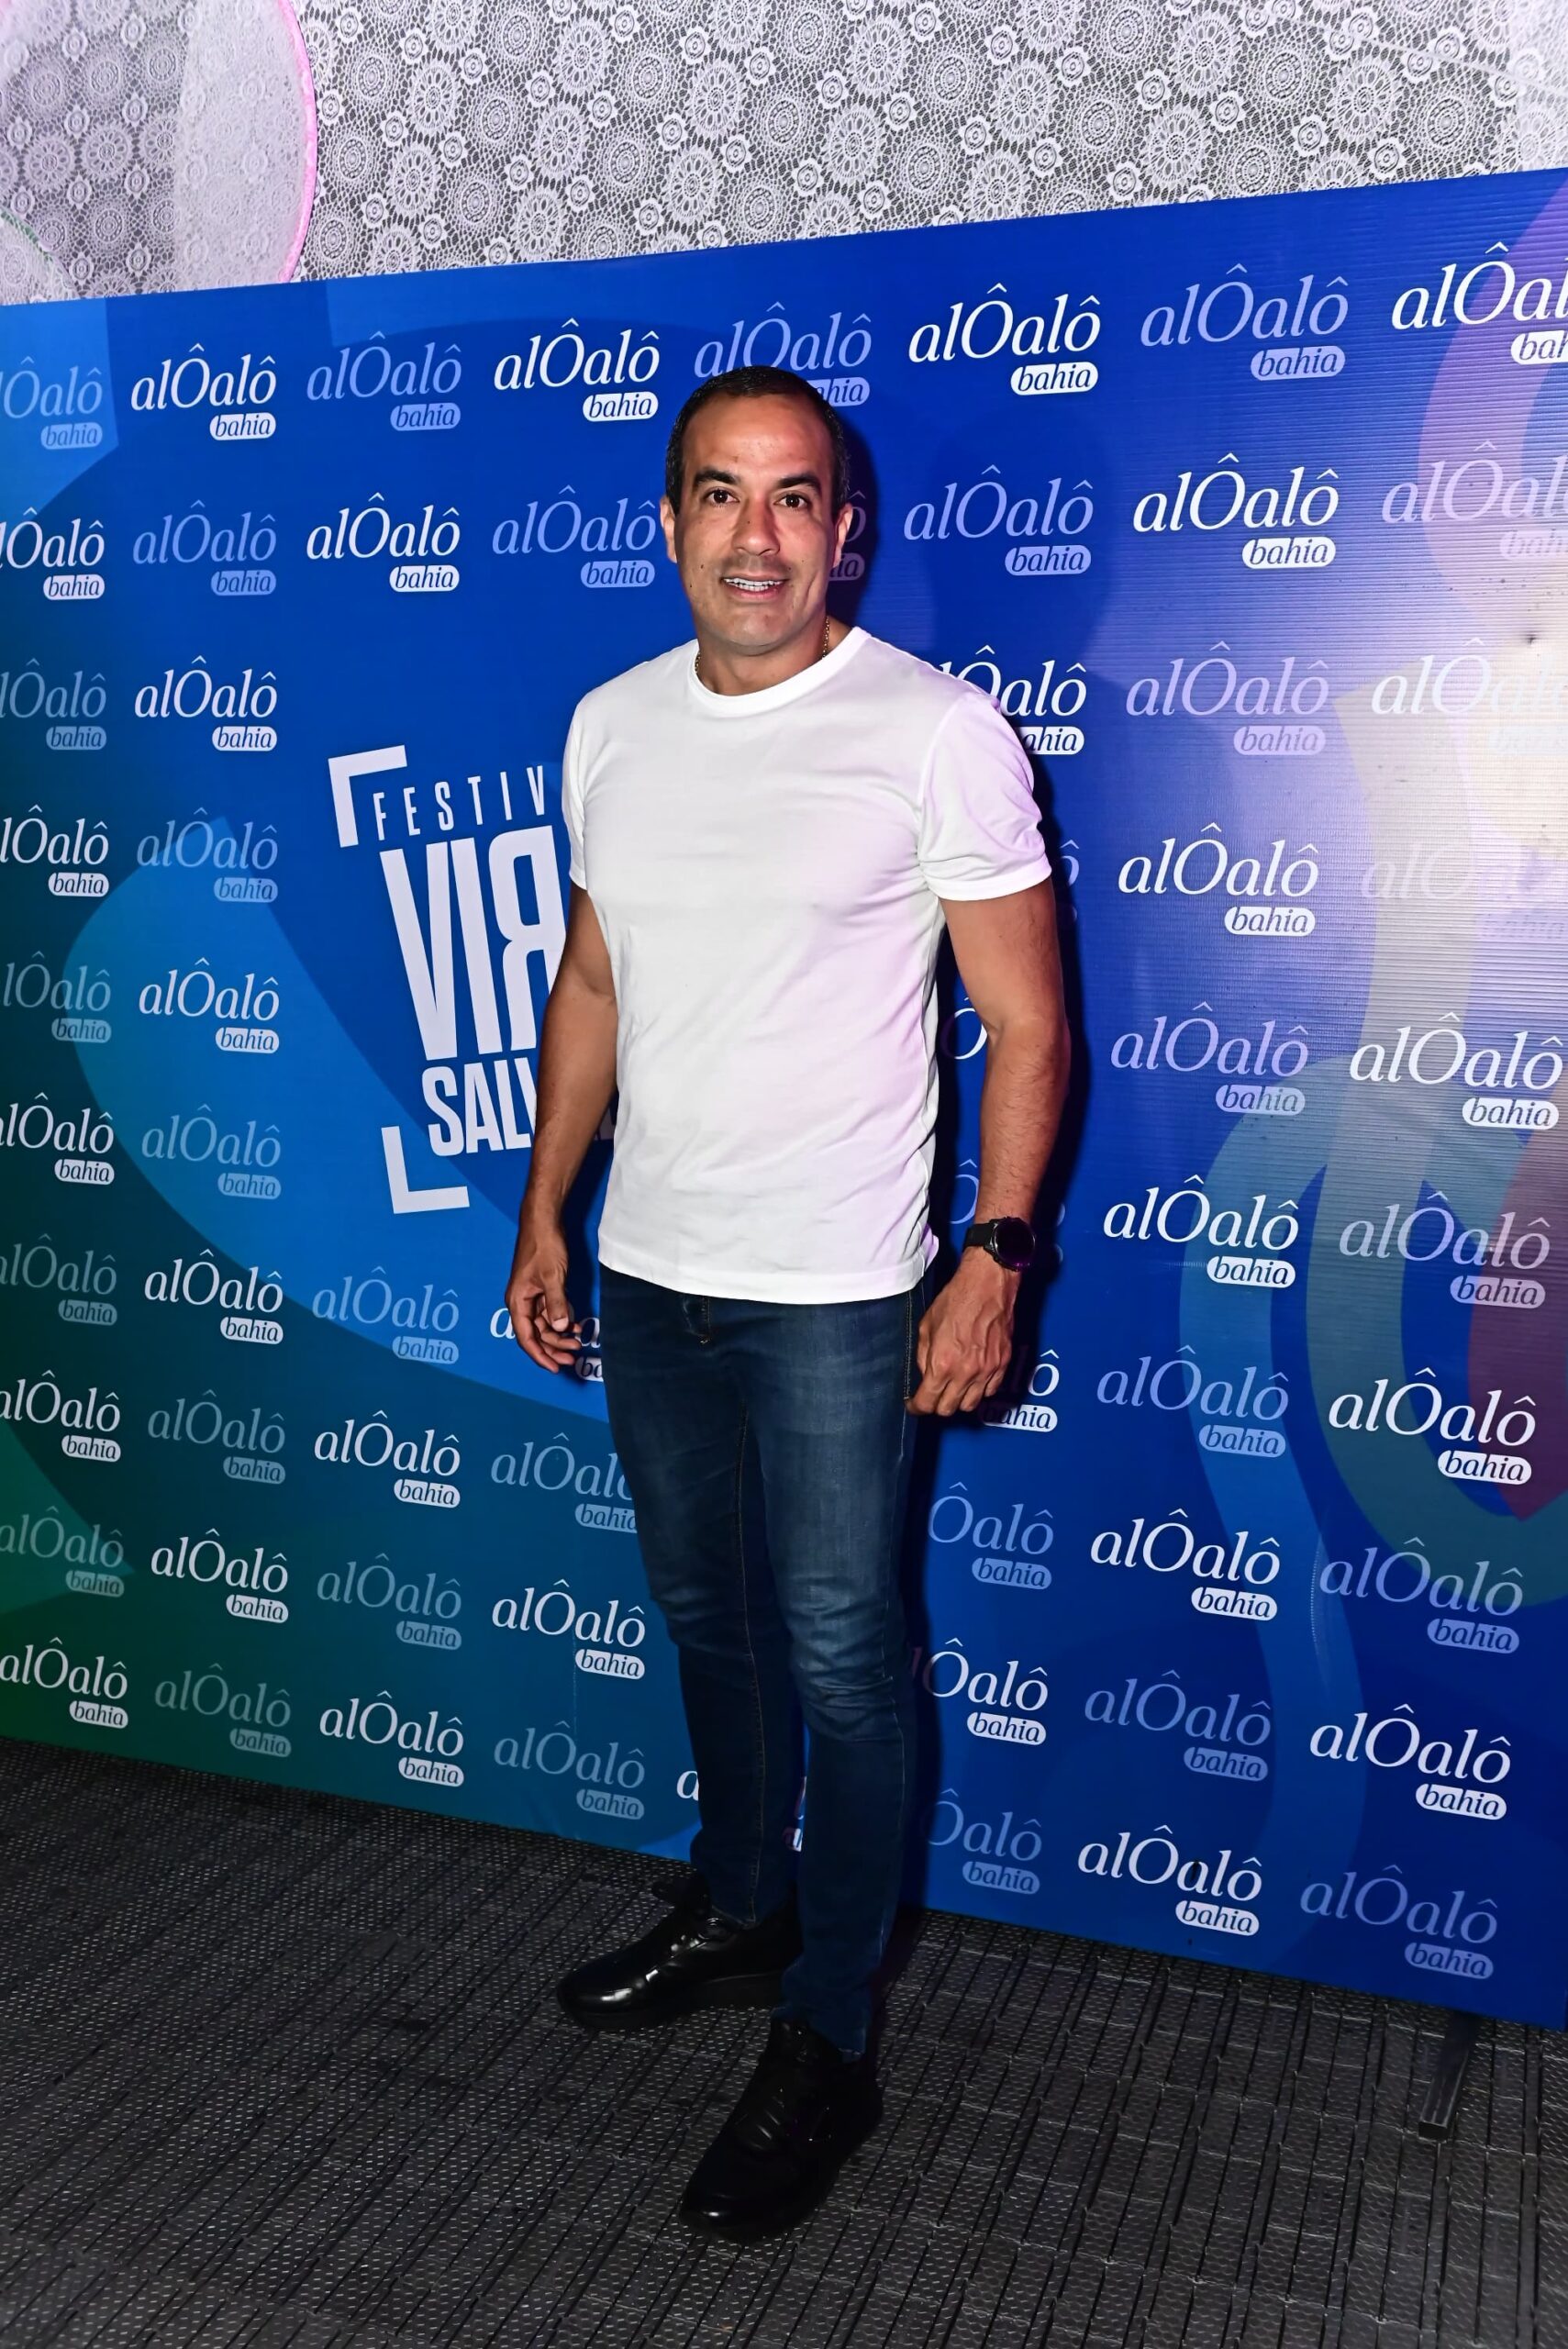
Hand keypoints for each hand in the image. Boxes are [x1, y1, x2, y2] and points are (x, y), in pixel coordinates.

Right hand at [505, 1218, 580, 1372]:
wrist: (544, 1222)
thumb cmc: (543, 1245)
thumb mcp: (553, 1277)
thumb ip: (556, 1304)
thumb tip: (559, 1328)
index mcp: (517, 1301)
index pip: (526, 1337)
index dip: (540, 1355)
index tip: (555, 1367)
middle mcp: (522, 1301)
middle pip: (536, 1334)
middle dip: (553, 1347)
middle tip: (573, 1356)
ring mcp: (532, 1295)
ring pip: (544, 1324)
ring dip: (560, 1334)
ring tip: (578, 1342)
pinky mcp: (542, 1288)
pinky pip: (551, 1311)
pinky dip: (563, 1319)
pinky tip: (576, 1325)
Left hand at [906, 1250, 1018, 1416]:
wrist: (987, 1286)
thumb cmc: (955, 1300)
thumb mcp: (927, 1327)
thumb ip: (923, 1356)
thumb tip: (925, 1375)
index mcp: (942, 1364)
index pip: (927, 1402)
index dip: (917, 1407)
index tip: (914, 1404)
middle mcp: (965, 1373)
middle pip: (949, 1409)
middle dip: (936, 1405)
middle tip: (932, 1395)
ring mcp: (987, 1371)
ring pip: (971, 1405)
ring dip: (959, 1400)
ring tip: (953, 1388)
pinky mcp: (1003, 1364)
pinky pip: (990, 1391)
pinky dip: (979, 1391)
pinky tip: (972, 1379)